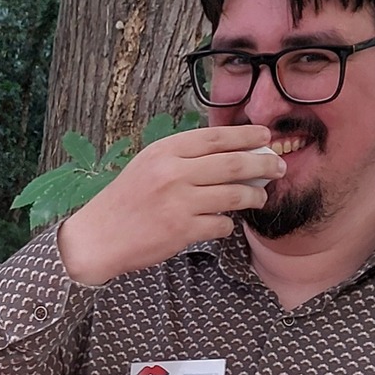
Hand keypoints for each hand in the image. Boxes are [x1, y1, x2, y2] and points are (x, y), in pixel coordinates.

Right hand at [55, 126, 286, 286]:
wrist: (96, 239)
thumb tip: (228, 152)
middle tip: (278, 166)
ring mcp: (179, 203)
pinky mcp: (181, 231)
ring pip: (234, 195)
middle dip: (263, 164)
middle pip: (233, 164)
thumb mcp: (148, 165)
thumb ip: (182, 157)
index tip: (265, 137)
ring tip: (258, 198)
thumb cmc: (124, 202)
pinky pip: (221, 224)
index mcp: (165, 151)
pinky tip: (222, 224)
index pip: (217, 138)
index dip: (247, 136)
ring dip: (253, 196)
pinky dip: (227, 225)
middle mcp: (174, 173)